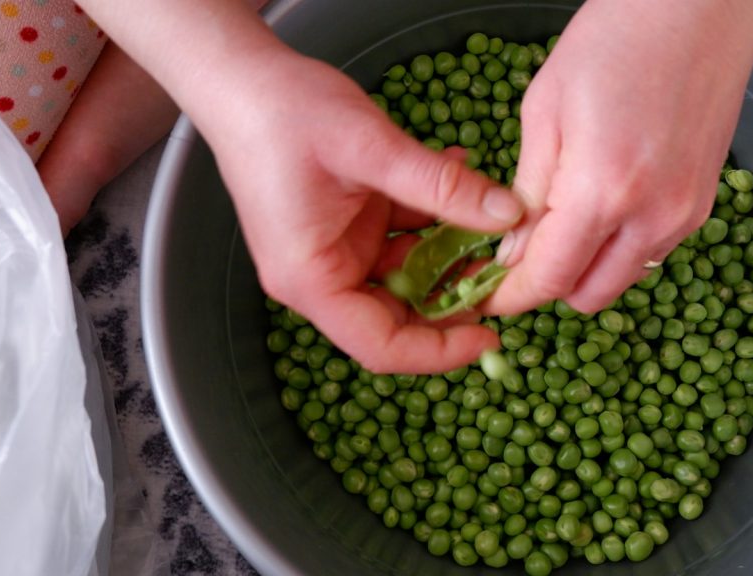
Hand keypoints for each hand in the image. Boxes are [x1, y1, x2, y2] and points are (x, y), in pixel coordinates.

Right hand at [202, 49, 523, 372]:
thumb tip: (508, 215)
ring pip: (408, 276)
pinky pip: (401, 237)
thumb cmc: (284, 113)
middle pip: (398, 317)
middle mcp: (322, 276)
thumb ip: (441, 187)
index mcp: (312, 279)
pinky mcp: (350, 225)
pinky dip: (434, 216)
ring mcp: (337, 251)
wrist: (244, 77)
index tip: (490, 333)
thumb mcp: (371, 148)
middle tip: (503, 272)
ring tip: (494, 220)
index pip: (381, 344)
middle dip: (454, 299)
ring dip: (451, 254)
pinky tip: (462, 178)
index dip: (440, 351)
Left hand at [485, 0, 752, 315]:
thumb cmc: (614, 41)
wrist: (700, 10)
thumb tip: (513, 252)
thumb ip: (527, 193)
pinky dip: (618, 247)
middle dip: (546, 285)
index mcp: (602, 191)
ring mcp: (685, 215)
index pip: (549, 279)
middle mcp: (652, 217)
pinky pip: (649, 253)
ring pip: (620, 279)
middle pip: (587, 296)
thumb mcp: (544, 111)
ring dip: (584, 268)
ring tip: (561, 222)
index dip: (510, 296)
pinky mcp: (703, 206)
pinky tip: (602, 206)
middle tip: (519, 254)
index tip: (485, 295)